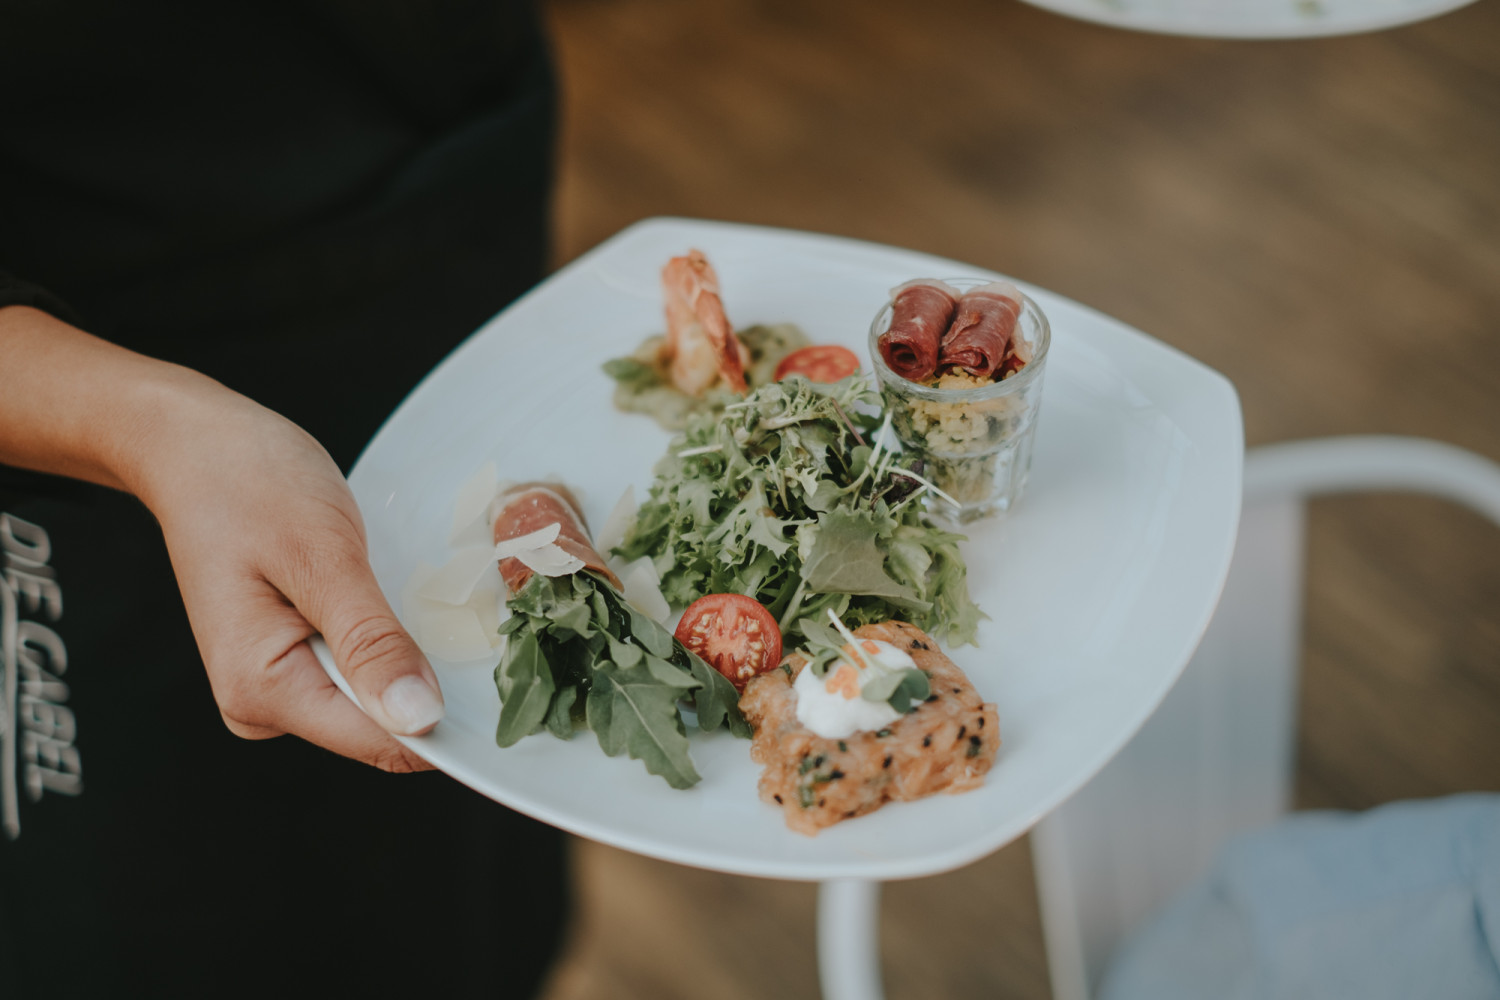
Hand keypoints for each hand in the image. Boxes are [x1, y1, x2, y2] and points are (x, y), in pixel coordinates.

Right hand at [0, 307, 435, 768]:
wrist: (197, 449)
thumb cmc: (250, 485)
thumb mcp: (322, 557)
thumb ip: (369, 643)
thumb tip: (417, 720)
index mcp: (262, 689)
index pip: (380, 742)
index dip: (448, 720)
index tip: (504, 676)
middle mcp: (263, 706)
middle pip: (383, 728)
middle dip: (434, 683)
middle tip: (462, 612)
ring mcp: (278, 687)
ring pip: (379, 701)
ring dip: (415, 658)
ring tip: (420, 593)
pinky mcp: (294, 662)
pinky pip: (364, 672)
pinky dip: (392, 640)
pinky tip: (396, 599)